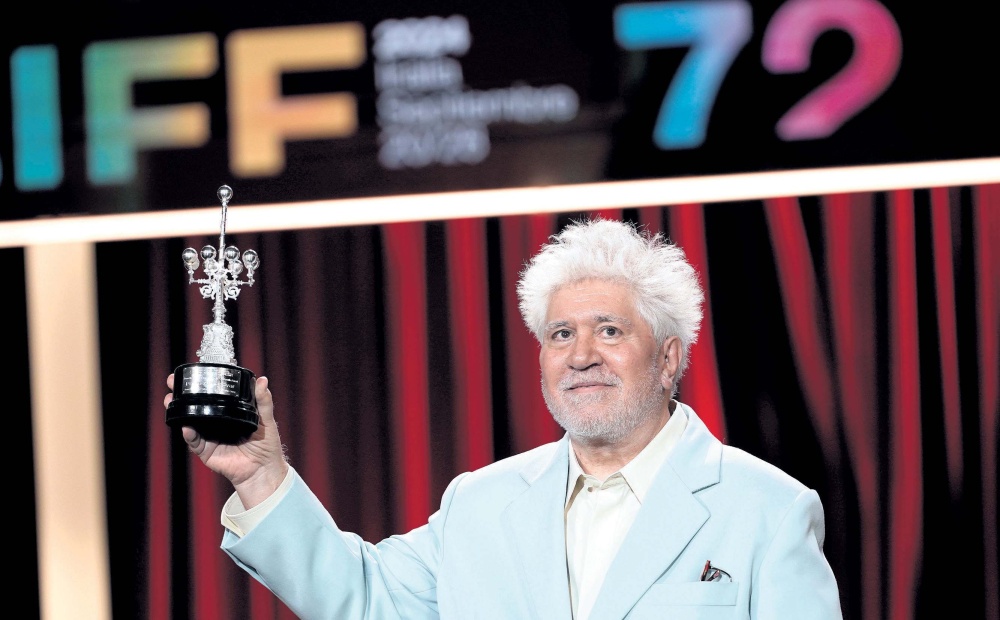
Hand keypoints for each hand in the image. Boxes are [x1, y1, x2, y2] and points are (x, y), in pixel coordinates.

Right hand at [164, 374, 288, 508]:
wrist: (263, 470)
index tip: (191, 373)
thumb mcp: (266, 419)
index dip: (201, 385)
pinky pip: (194, 442)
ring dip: (178, 411)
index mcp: (229, 413)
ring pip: (189, 422)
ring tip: (170, 400)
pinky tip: (186, 426)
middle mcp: (217, 423)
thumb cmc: (267, 445)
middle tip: (172, 383)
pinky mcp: (206, 451)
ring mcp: (209, 437)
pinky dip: (189, 435)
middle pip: (196, 407)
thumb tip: (263, 381)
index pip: (212, 396)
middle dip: (182, 395)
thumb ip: (263, 401)